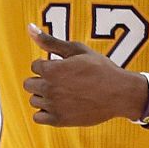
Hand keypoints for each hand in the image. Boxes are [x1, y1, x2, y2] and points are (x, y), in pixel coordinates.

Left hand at [24, 24, 146, 126]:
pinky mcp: (59, 120)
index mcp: (51, 70)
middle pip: (29, 84)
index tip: (64, 68)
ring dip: (44, 96)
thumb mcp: (76, 50)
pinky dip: (45, 112)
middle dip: (43, 80)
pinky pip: (38, 118)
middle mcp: (49, 88)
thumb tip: (30, 27)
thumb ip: (50, 41)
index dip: (49, 65)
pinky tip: (59, 106)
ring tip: (63, 93)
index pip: (35, 66)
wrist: (119, 93)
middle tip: (62, 81)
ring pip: (34, 100)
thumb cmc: (100, 68)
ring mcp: (53, 106)